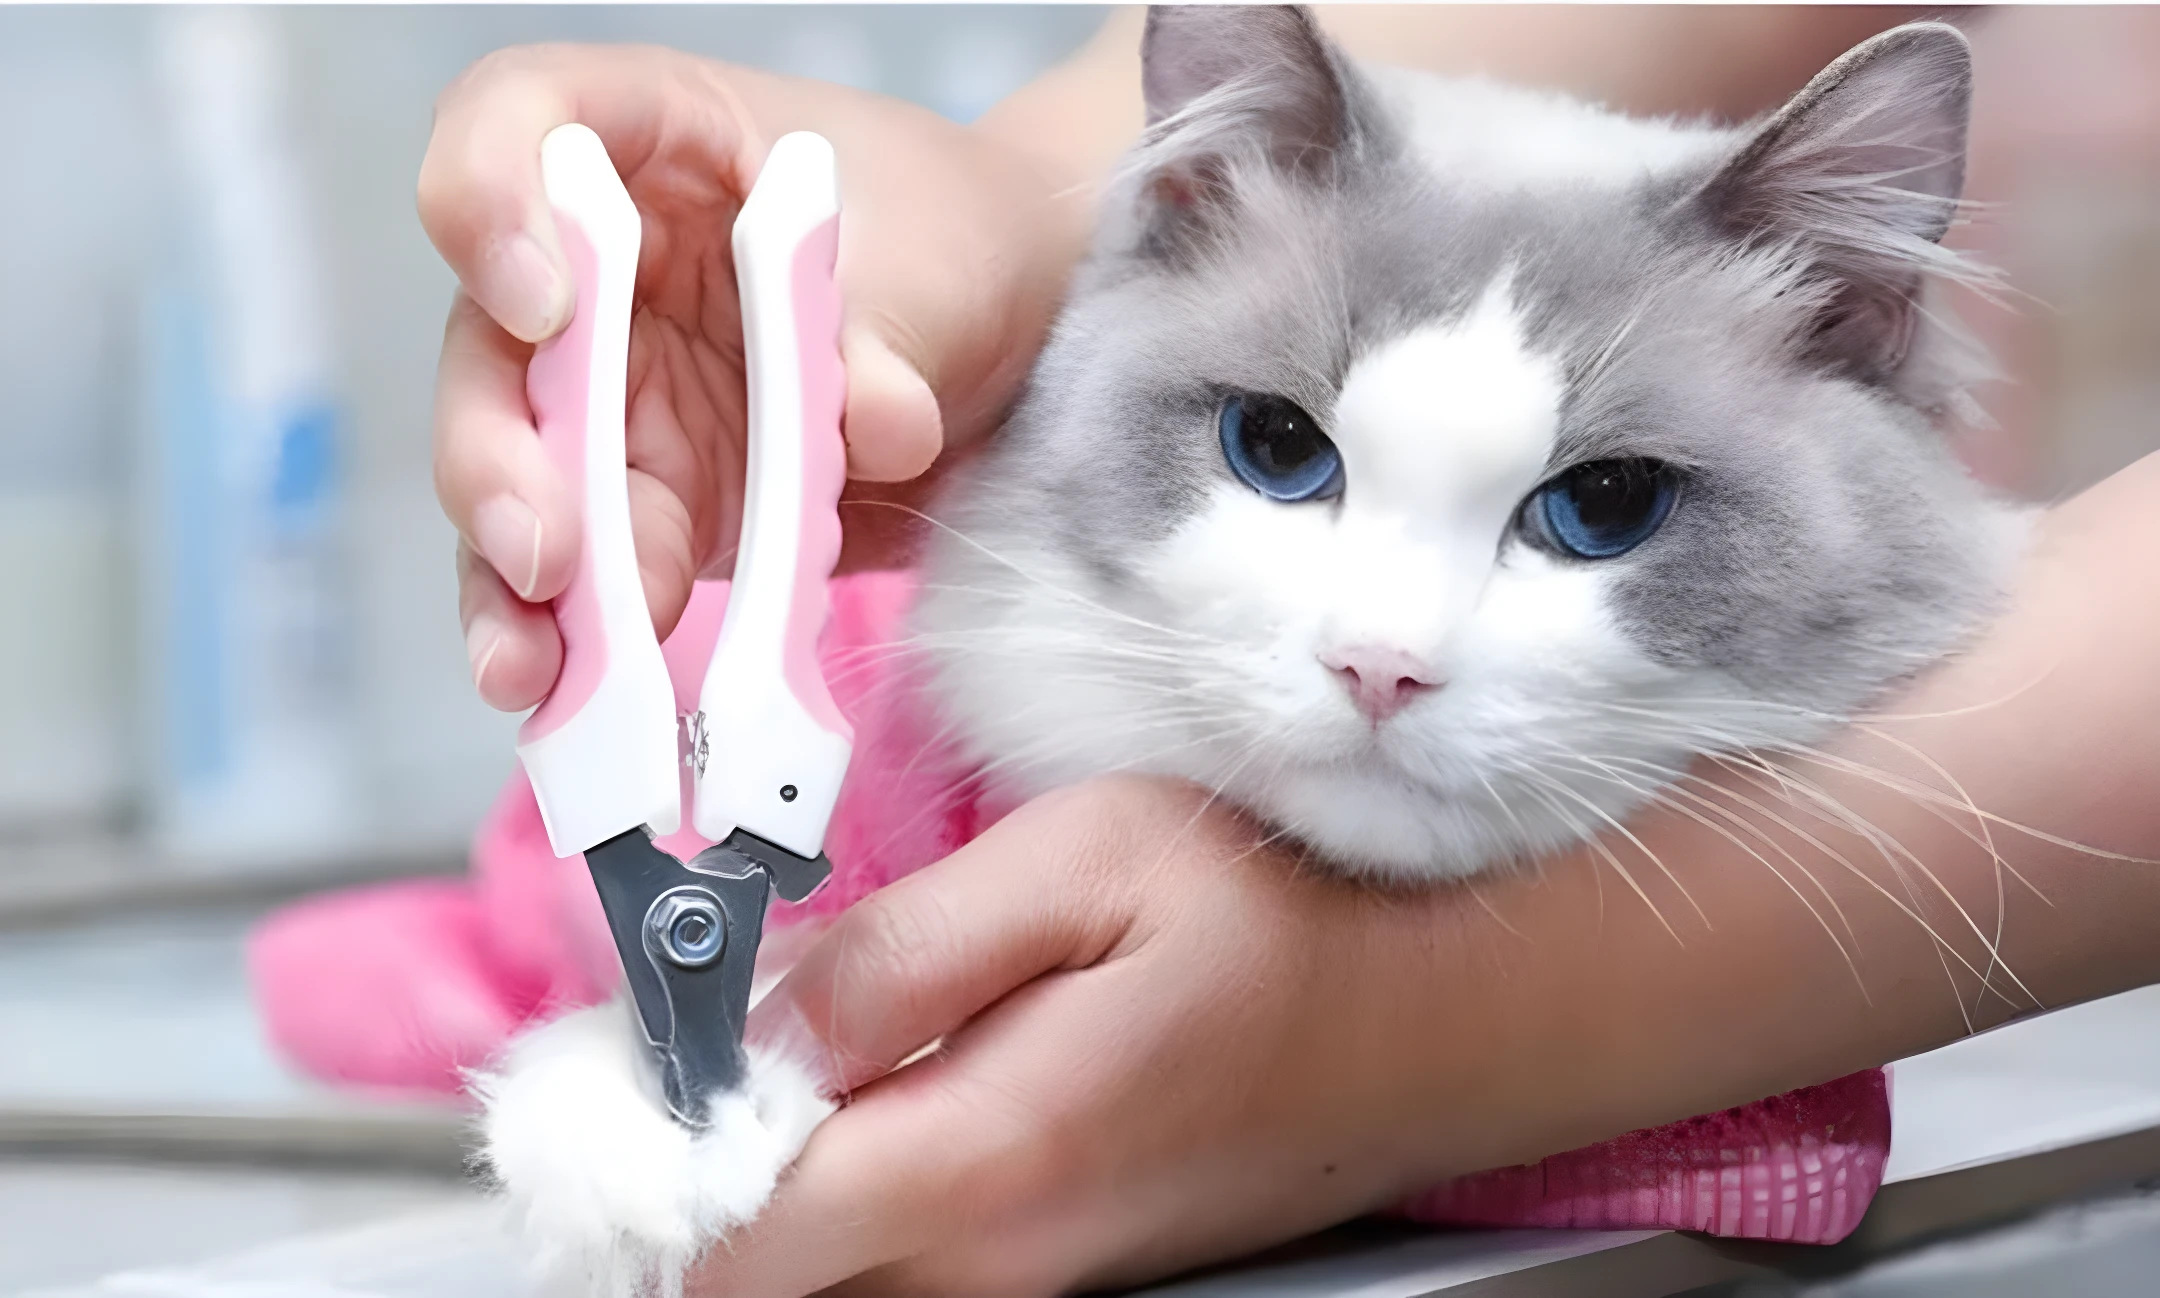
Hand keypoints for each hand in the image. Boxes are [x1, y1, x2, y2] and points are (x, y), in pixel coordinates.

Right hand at [420, 44, 1080, 708]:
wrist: (1017, 330)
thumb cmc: (958, 242)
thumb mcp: (940, 260)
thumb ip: (890, 334)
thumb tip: (872, 425)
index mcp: (653, 143)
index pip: (517, 123)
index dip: (491, 203)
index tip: (545, 302)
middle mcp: (599, 271)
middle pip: (491, 346)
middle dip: (499, 458)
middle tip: (543, 551)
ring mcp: (614, 400)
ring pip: (519, 486)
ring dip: (517, 585)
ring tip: (533, 668)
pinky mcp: (652, 508)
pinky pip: (590, 578)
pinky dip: (580, 644)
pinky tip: (573, 701)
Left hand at [691, 438, 2159, 1293]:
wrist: (1447, 1010)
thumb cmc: (1288, 914)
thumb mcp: (1093, 861)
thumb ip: (907, 951)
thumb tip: (752, 1019)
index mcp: (986, 1159)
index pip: (735, 1240)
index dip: (638, 1171)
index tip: (596, 1082)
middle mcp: (1000, 1261)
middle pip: (765, 1286)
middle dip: (681, 1188)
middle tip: (654, 1062)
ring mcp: (1042, 1275)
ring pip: (835, 1279)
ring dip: (759, 1190)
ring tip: (743, 1067)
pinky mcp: (1072, 1257)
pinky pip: (910, 1261)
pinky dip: (844, 1196)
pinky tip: (854, 1095)